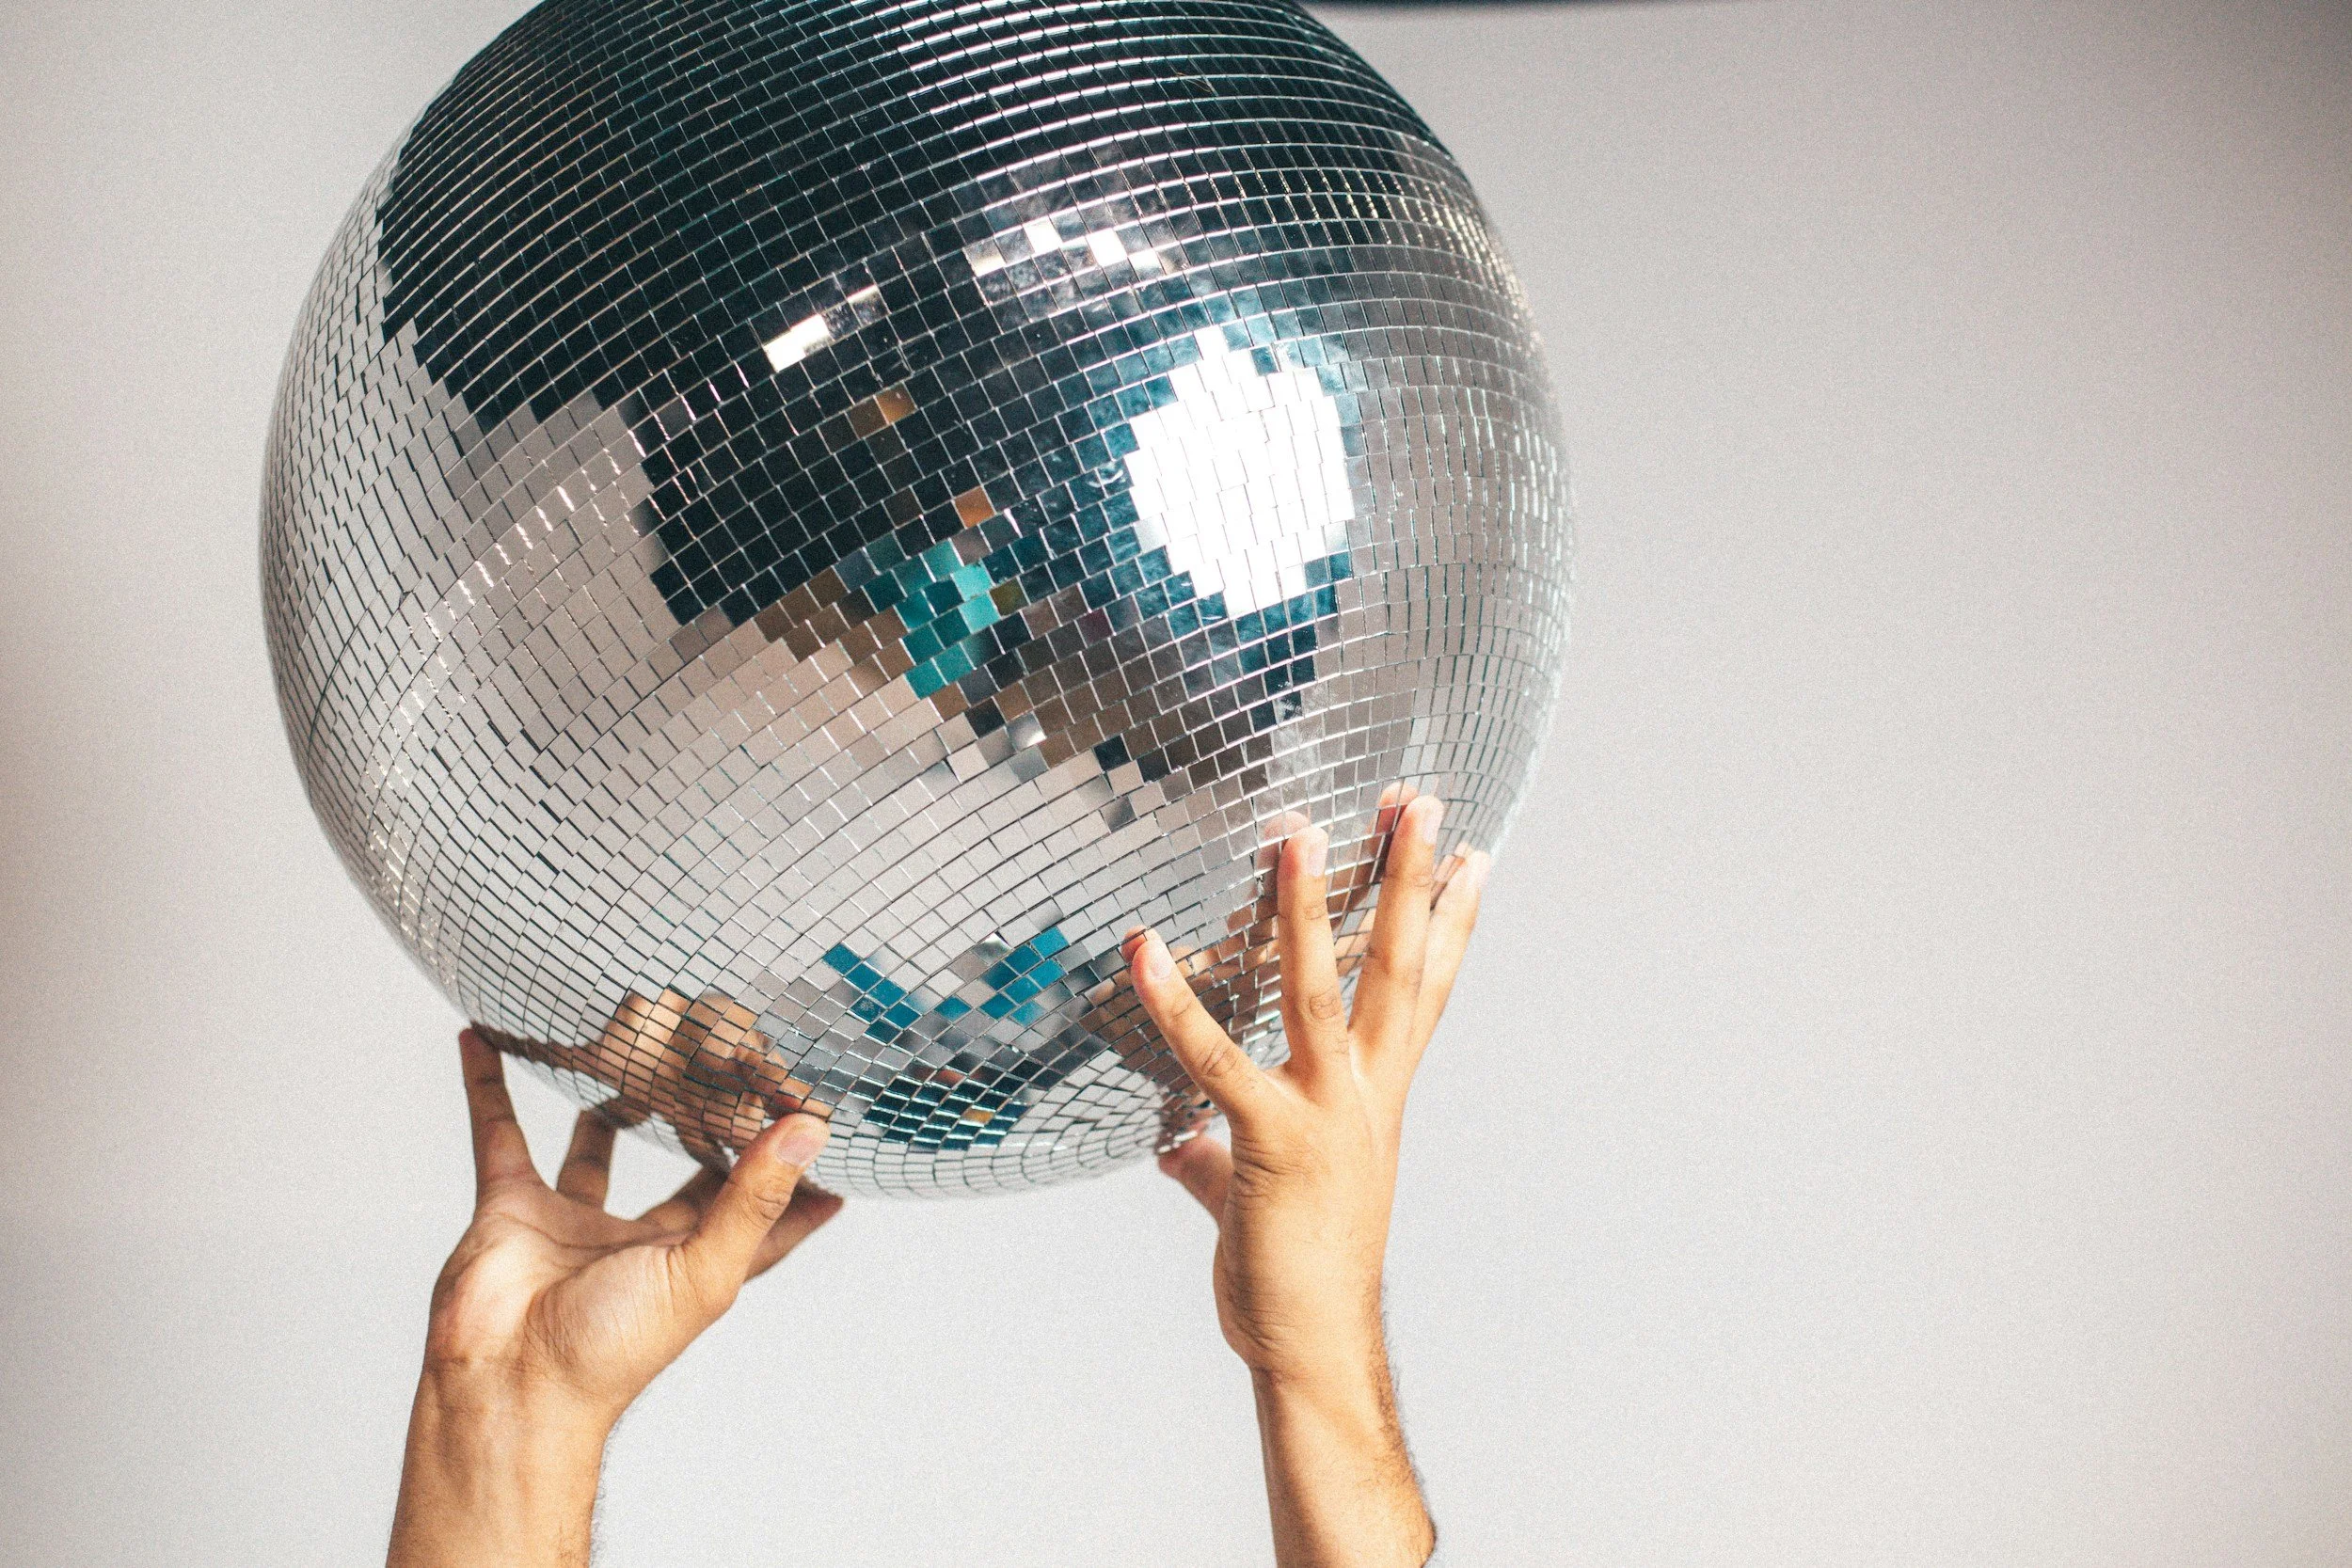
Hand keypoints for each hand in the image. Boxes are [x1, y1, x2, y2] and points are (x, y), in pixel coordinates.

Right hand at [387, 1029, 839, 1567]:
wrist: (507, 1385)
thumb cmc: (609, 1353)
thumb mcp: (702, 1271)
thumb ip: (755, 1200)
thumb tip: (809, 1134)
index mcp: (695, 1258)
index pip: (761, 1206)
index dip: (792, 1172)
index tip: (823, 1126)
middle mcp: (640, 1238)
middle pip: (683, 1163)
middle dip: (704, 1114)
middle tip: (726, 1052)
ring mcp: (574, 1220)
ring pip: (597, 1140)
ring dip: (613, 1096)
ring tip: (635, 1041)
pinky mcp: (512, 1206)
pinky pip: (499, 1131)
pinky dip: (488, 1084)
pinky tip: (485, 1037)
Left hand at [1125, 786, 1487, 1567]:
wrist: (1310, 1347)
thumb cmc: (1292, 1276)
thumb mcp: (1255, 1196)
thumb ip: (1217, 1155)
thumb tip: (1178, 1143)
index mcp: (1376, 1096)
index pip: (1423, 988)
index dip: (1449, 918)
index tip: (1473, 852)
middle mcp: (1366, 1094)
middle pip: (1396, 966)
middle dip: (1408, 878)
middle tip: (1421, 799)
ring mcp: (1327, 1114)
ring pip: (1322, 991)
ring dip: (1308, 906)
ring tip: (1300, 829)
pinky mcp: (1273, 1144)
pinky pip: (1218, 1062)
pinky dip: (1176, 1005)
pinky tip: (1142, 951)